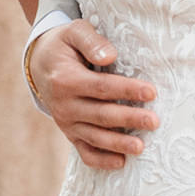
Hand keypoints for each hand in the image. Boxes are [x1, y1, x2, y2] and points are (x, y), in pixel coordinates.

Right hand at [29, 20, 157, 169]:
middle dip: (129, 119)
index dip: (127, 90)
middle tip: (154, 122)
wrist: (40, 64)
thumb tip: (110, 57)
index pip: (102, 87)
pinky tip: (121, 163)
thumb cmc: (64, 45)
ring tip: (141, 147)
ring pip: (95, 137)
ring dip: (118, 144)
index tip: (151, 92)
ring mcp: (66, 122)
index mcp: (66, 79)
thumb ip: (92, 41)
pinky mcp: (70, 133)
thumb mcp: (74, 33)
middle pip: (101, 115)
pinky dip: (101, 161)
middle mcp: (64, 105)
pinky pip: (84, 152)